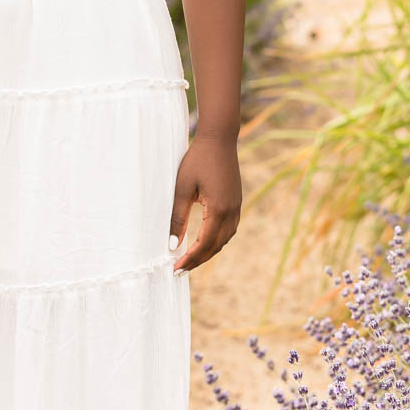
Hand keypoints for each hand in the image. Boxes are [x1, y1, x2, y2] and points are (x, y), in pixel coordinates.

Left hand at [169, 132, 241, 272]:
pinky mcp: (236, 202)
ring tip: (190, 260)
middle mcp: (231, 212)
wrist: (218, 139)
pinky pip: (229, 229)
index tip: (175, 268)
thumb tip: (172, 244)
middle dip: (198, 260)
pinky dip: (216, 241)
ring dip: (208, 252)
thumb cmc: (197, 160)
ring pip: (224, 239)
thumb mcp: (182, 189)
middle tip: (179, 270)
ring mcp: (236, 207)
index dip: (190, 259)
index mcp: (218, 209)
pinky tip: (204, 242)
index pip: (204, 244)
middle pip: (216, 246)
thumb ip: (178, 218)